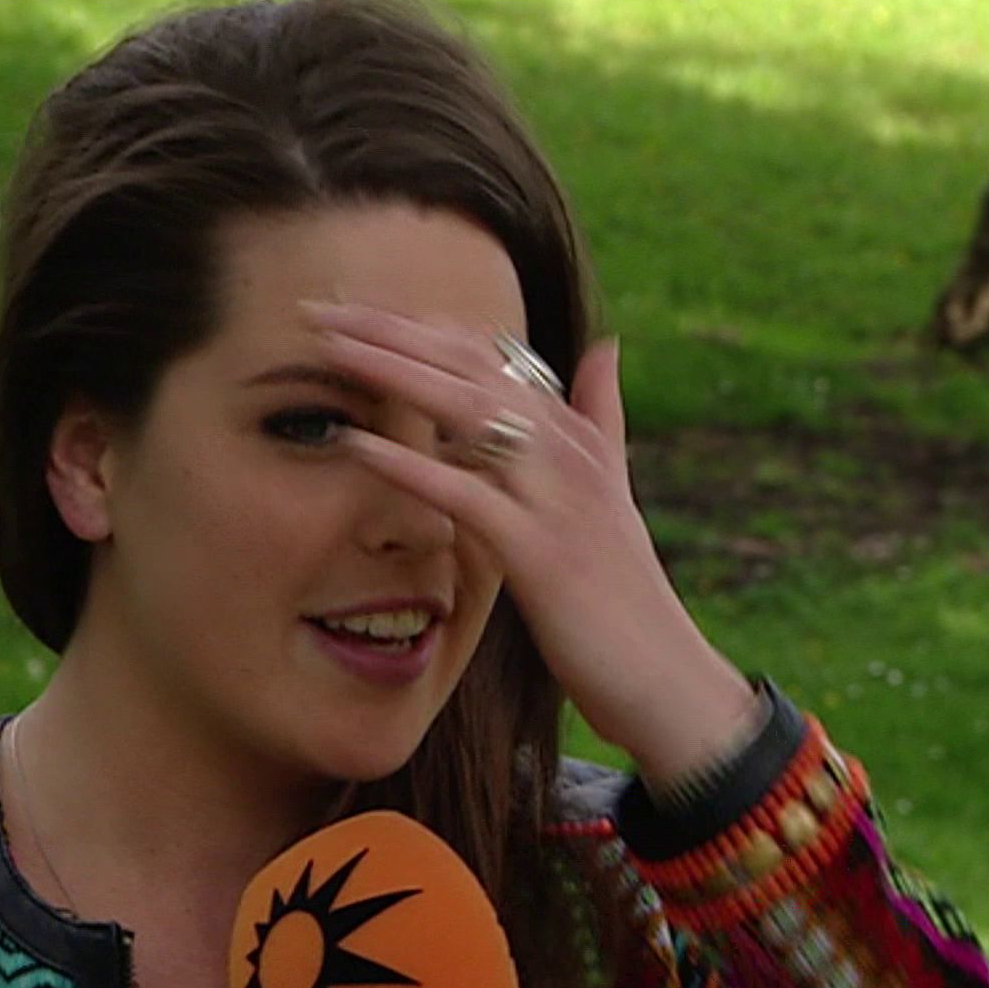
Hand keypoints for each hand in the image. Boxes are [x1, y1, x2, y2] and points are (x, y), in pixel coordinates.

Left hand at [296, 299, 759, 777]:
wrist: (669, 679)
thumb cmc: (626, 596)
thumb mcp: (614, 494)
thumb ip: (602, 417)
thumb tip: (606, 345)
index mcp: (576, 436)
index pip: (491, 356)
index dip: (422, 327)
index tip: (357, 308)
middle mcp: (569, 452)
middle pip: (471, 367)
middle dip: (392, 333)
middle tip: (319, 310)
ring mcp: (558, 498)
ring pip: (468, 411)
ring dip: (393, 372)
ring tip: (330, 348)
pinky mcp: (542, 553)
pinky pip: (466, 495)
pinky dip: (410, 464)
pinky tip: (357, 444)